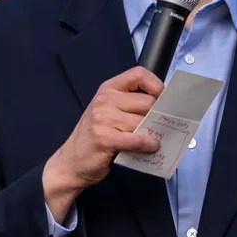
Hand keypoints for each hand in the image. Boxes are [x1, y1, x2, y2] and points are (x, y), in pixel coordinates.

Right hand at [43, 67, 162, 221]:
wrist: (71, 161)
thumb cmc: (95, 137)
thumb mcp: (109, 112)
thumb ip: (131, 105)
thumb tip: (164, 107)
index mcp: (108, 89)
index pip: (139, 74)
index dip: (156, 85)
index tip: (163, 99)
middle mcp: (104, 100)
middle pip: (147, 102)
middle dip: (157, 116)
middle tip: (160, 126)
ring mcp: (102, 119)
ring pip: (143, 122)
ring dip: (154, 133)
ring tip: (154, 140)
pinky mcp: (105, 139)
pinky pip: (137, 139)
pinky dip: (149, 145)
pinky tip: (151, 147)